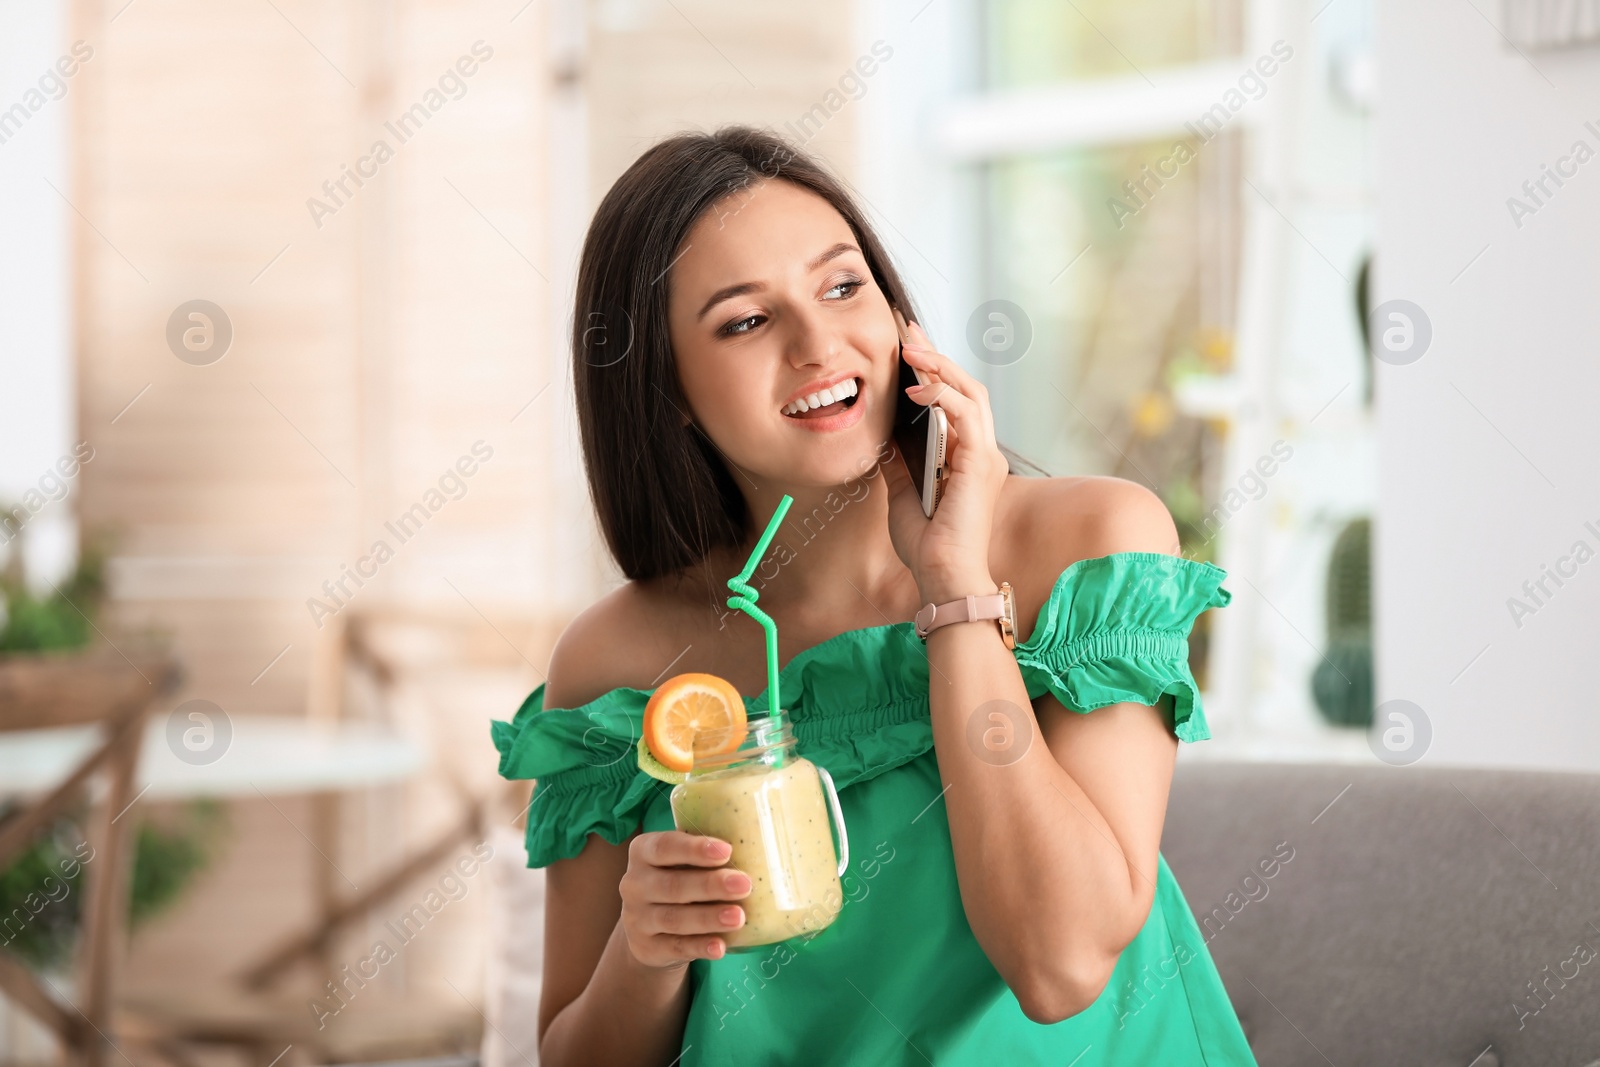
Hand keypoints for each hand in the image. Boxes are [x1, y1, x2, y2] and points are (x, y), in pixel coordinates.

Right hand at [618, 830, 751, 967]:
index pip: (664, 846)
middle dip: (711, 885)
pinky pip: (676, 947)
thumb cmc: (680, 879)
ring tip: (739, 917)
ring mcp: (637, 919)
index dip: (695, 849)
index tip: (727, 850)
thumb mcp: (684, 861)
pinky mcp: (647, 948)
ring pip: (675, 918)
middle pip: (673, 885)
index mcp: (642, 852)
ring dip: (709, 917)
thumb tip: (758, 843)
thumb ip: (709, 852)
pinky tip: (720, 947)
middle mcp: (635, 884)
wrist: (652, 928)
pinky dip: (699, 947)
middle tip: (744, 884)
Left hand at [884, 320, 1007, 602]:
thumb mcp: (901, 492)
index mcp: (966, 456)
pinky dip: (943, 395)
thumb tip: (882, 434)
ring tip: (910, 348)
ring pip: (971, 392)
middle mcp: (981, 451)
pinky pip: (966, 414)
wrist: (942, 576)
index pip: (955, 399)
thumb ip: (898, 461)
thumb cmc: (927, 544)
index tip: (907, 345)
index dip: (933, 370)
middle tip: (908, 330)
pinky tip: (917, 388)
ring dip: (940, 366)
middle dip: (936, 355)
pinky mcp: (980, 463)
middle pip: (966, 386)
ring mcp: (985, 455)